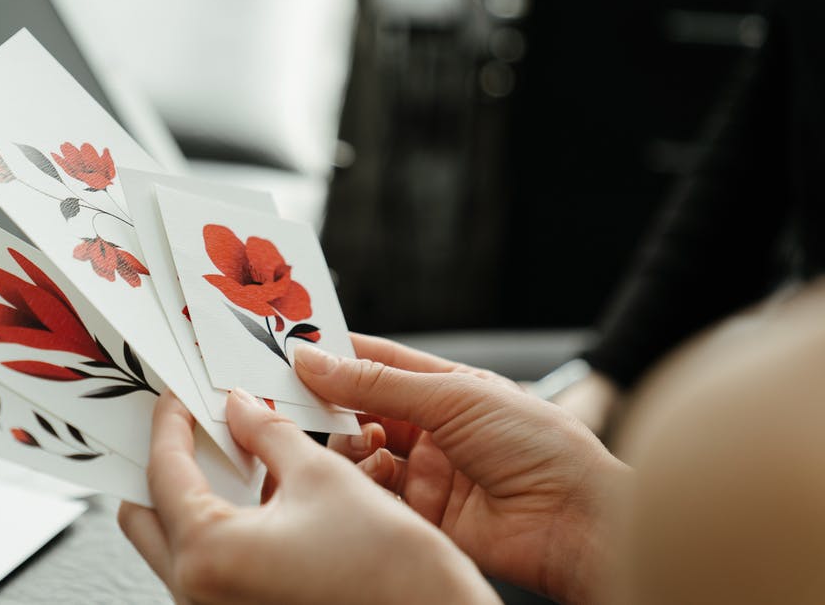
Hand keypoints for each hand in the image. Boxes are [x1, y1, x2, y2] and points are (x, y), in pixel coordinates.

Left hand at [118, 390, 498, 604]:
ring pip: (177, 541)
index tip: (181, 394)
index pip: (164, 470)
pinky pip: (210, 563)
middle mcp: (198, 593)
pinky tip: (257, 491)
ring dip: (195, 493)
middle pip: (147, 514)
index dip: (171, 421)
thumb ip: (269, 433)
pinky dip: (221, 524)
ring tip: (228, 449)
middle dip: (166, 462)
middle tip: (191, 423)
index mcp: (208, 555)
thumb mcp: (322, 477)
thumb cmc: (390, 569)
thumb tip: (242, 407)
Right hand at [299, 334, 630, 603]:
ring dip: (350, 445)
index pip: (378, 363)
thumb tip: (317, 361)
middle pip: (363, 409)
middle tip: (298, 398)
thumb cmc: (540, 446)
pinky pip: (374, 494)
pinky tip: (372, 477)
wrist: (576, 520)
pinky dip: (364, 484)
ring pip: (362, 453)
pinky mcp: (422, 516)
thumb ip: (378, 383)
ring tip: (358, 443)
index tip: (293, 349)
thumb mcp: (454, 396)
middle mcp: (435, 429)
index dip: (337, 356)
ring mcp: (428, 473)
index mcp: (449, 388)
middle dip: (332, 403)